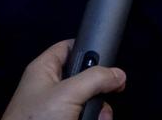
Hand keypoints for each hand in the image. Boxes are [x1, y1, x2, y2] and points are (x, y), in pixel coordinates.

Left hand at [1, 40, 126, 119]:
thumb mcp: (68, 93)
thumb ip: (95, 78)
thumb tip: (117, 74)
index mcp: (44, 70)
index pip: (68, 47)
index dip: (87, 48)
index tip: (108, 57)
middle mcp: (51, 88)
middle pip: (84, 77)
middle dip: (99, 87)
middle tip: (107, 91)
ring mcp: (57, 110)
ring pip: (88, 102)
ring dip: (98, 110)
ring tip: (99, 117)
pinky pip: (85, 117)